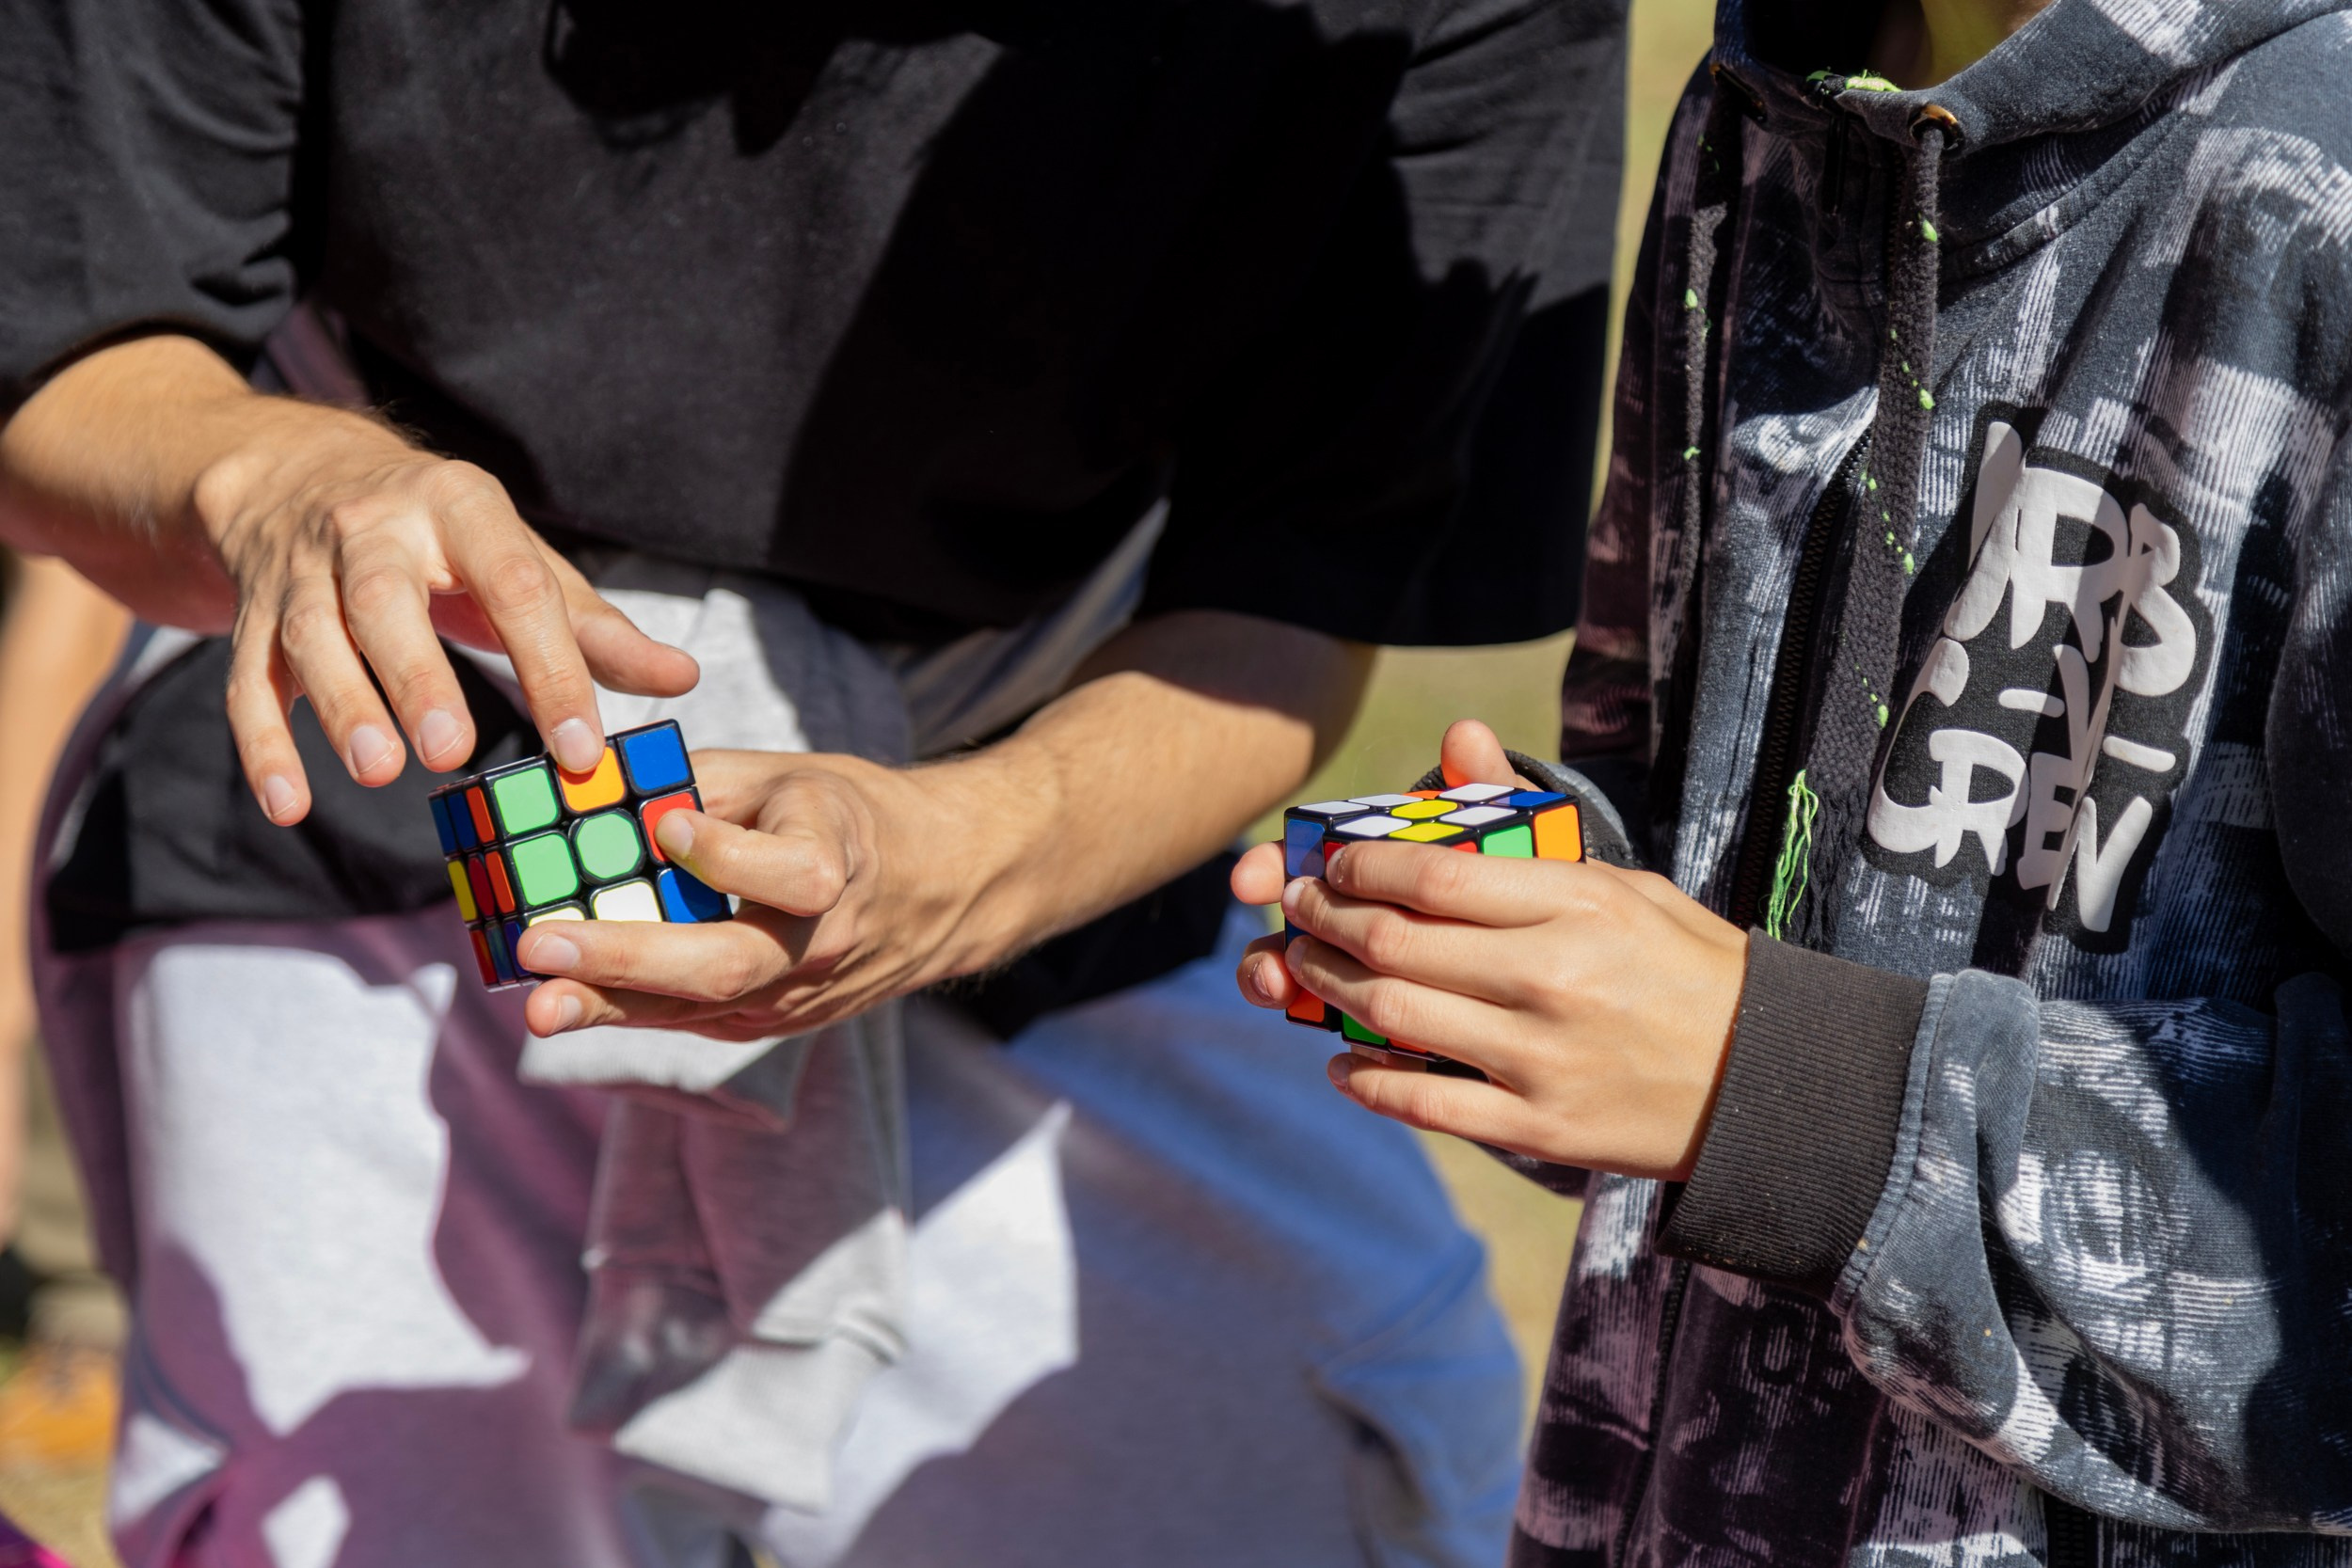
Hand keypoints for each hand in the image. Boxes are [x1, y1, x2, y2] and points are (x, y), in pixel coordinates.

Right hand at [194, 403, 698, 821]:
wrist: (298, 472)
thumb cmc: (444, 539)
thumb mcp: (523, 560)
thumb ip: (595, 628)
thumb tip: (683, 679)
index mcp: (461, 507)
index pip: (513, 584)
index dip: (549, 665)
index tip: (581, 746)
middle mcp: (372, 528)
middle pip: (385, 598)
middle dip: (415, 673)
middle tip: (449, 750)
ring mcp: (302, 570)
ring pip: (309, 634)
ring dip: (341, 704)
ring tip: (378, 769)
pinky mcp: (253, 613)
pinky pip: (248, 677)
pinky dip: (262, 743)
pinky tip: (288, 804)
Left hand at [514, 750, 1022, 1040]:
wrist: (939, 891)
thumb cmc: (850, 817)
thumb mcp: (791, 777)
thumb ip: (698, 782)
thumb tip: (592, 784)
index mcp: (841, 861)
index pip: (792, 873)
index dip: (725, 854)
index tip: (667, 825)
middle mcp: (825, 940)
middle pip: (728, 965)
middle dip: (628, 958)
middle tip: (543, 943)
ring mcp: (802, 994)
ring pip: (702, 1008)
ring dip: (612, 1004)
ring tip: (539, 1002)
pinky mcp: (778, 1023)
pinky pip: (697, 1019)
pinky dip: (632, 1008)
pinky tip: (570, 998)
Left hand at [1230, 720, 1746, 1179]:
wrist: (1768, 1082)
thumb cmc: (1684, 967)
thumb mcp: (1622, 880)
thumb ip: (1528, 818)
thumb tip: (1457, 735)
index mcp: (1577, 904)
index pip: (1435, 875)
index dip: (1360, 867)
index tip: (1330, 863)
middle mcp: (1553, 978)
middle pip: (1395, 943)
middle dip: (1322, 922)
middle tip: (1293, 909)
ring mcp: (1542, 1058)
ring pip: (1394, 1018)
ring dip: (1328, 992)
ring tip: (1303, 971)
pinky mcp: (1538, 1126)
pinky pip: (1424, 1104)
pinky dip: (1368, 1082)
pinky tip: (1343, 1063)